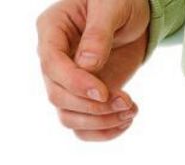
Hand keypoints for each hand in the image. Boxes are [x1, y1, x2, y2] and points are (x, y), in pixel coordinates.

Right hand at [37, 0, 151, 141]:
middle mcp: (55, 60)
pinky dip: (105, 132)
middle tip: (126, 101)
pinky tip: (127, 119)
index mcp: (52, 30)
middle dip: (93, 107)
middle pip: (57, 97)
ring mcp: (68, 82)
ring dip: (101, 123)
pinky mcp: (85, 99)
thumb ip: (98, 34)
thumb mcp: (111, 7)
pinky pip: (84, 128)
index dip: (75, 84)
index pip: (51, 65)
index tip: (104, 92)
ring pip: (68, 118)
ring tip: (130, 110)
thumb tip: (87, 65)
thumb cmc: (119, 2)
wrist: (134, 18)